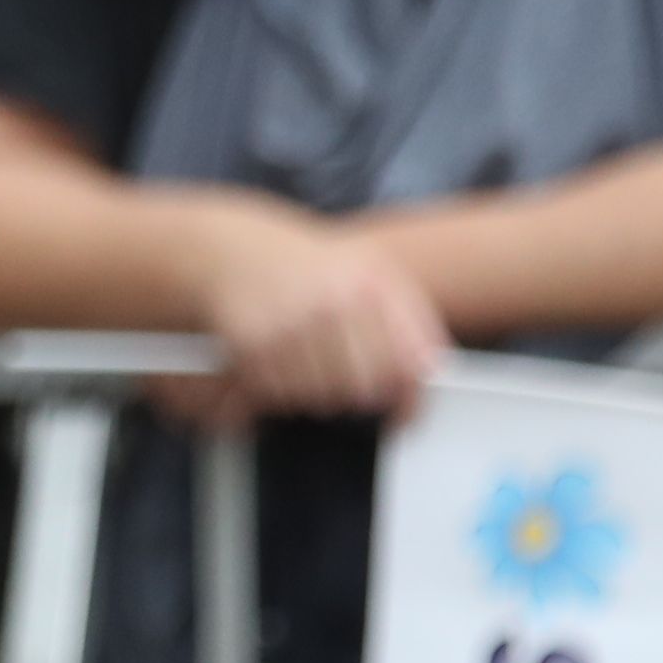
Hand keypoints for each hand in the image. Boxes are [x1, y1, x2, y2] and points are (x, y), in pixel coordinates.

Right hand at [197, 209, 451, 420]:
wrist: (231, 247)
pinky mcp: (253, 341)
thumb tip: (432, 369)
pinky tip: (277, 362)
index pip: (408, 363)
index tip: (405, 414)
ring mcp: (293, 321)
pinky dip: (279, 390)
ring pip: (322, 397)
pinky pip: (280, 394)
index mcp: (371, 282)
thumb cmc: (305, 265)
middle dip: (356, 396)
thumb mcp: (367, 271)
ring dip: (315, 393)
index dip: (410, 398)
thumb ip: (408, 317)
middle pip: (365, 389)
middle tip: (341, 381)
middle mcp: (334, 300)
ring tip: (304, 362)